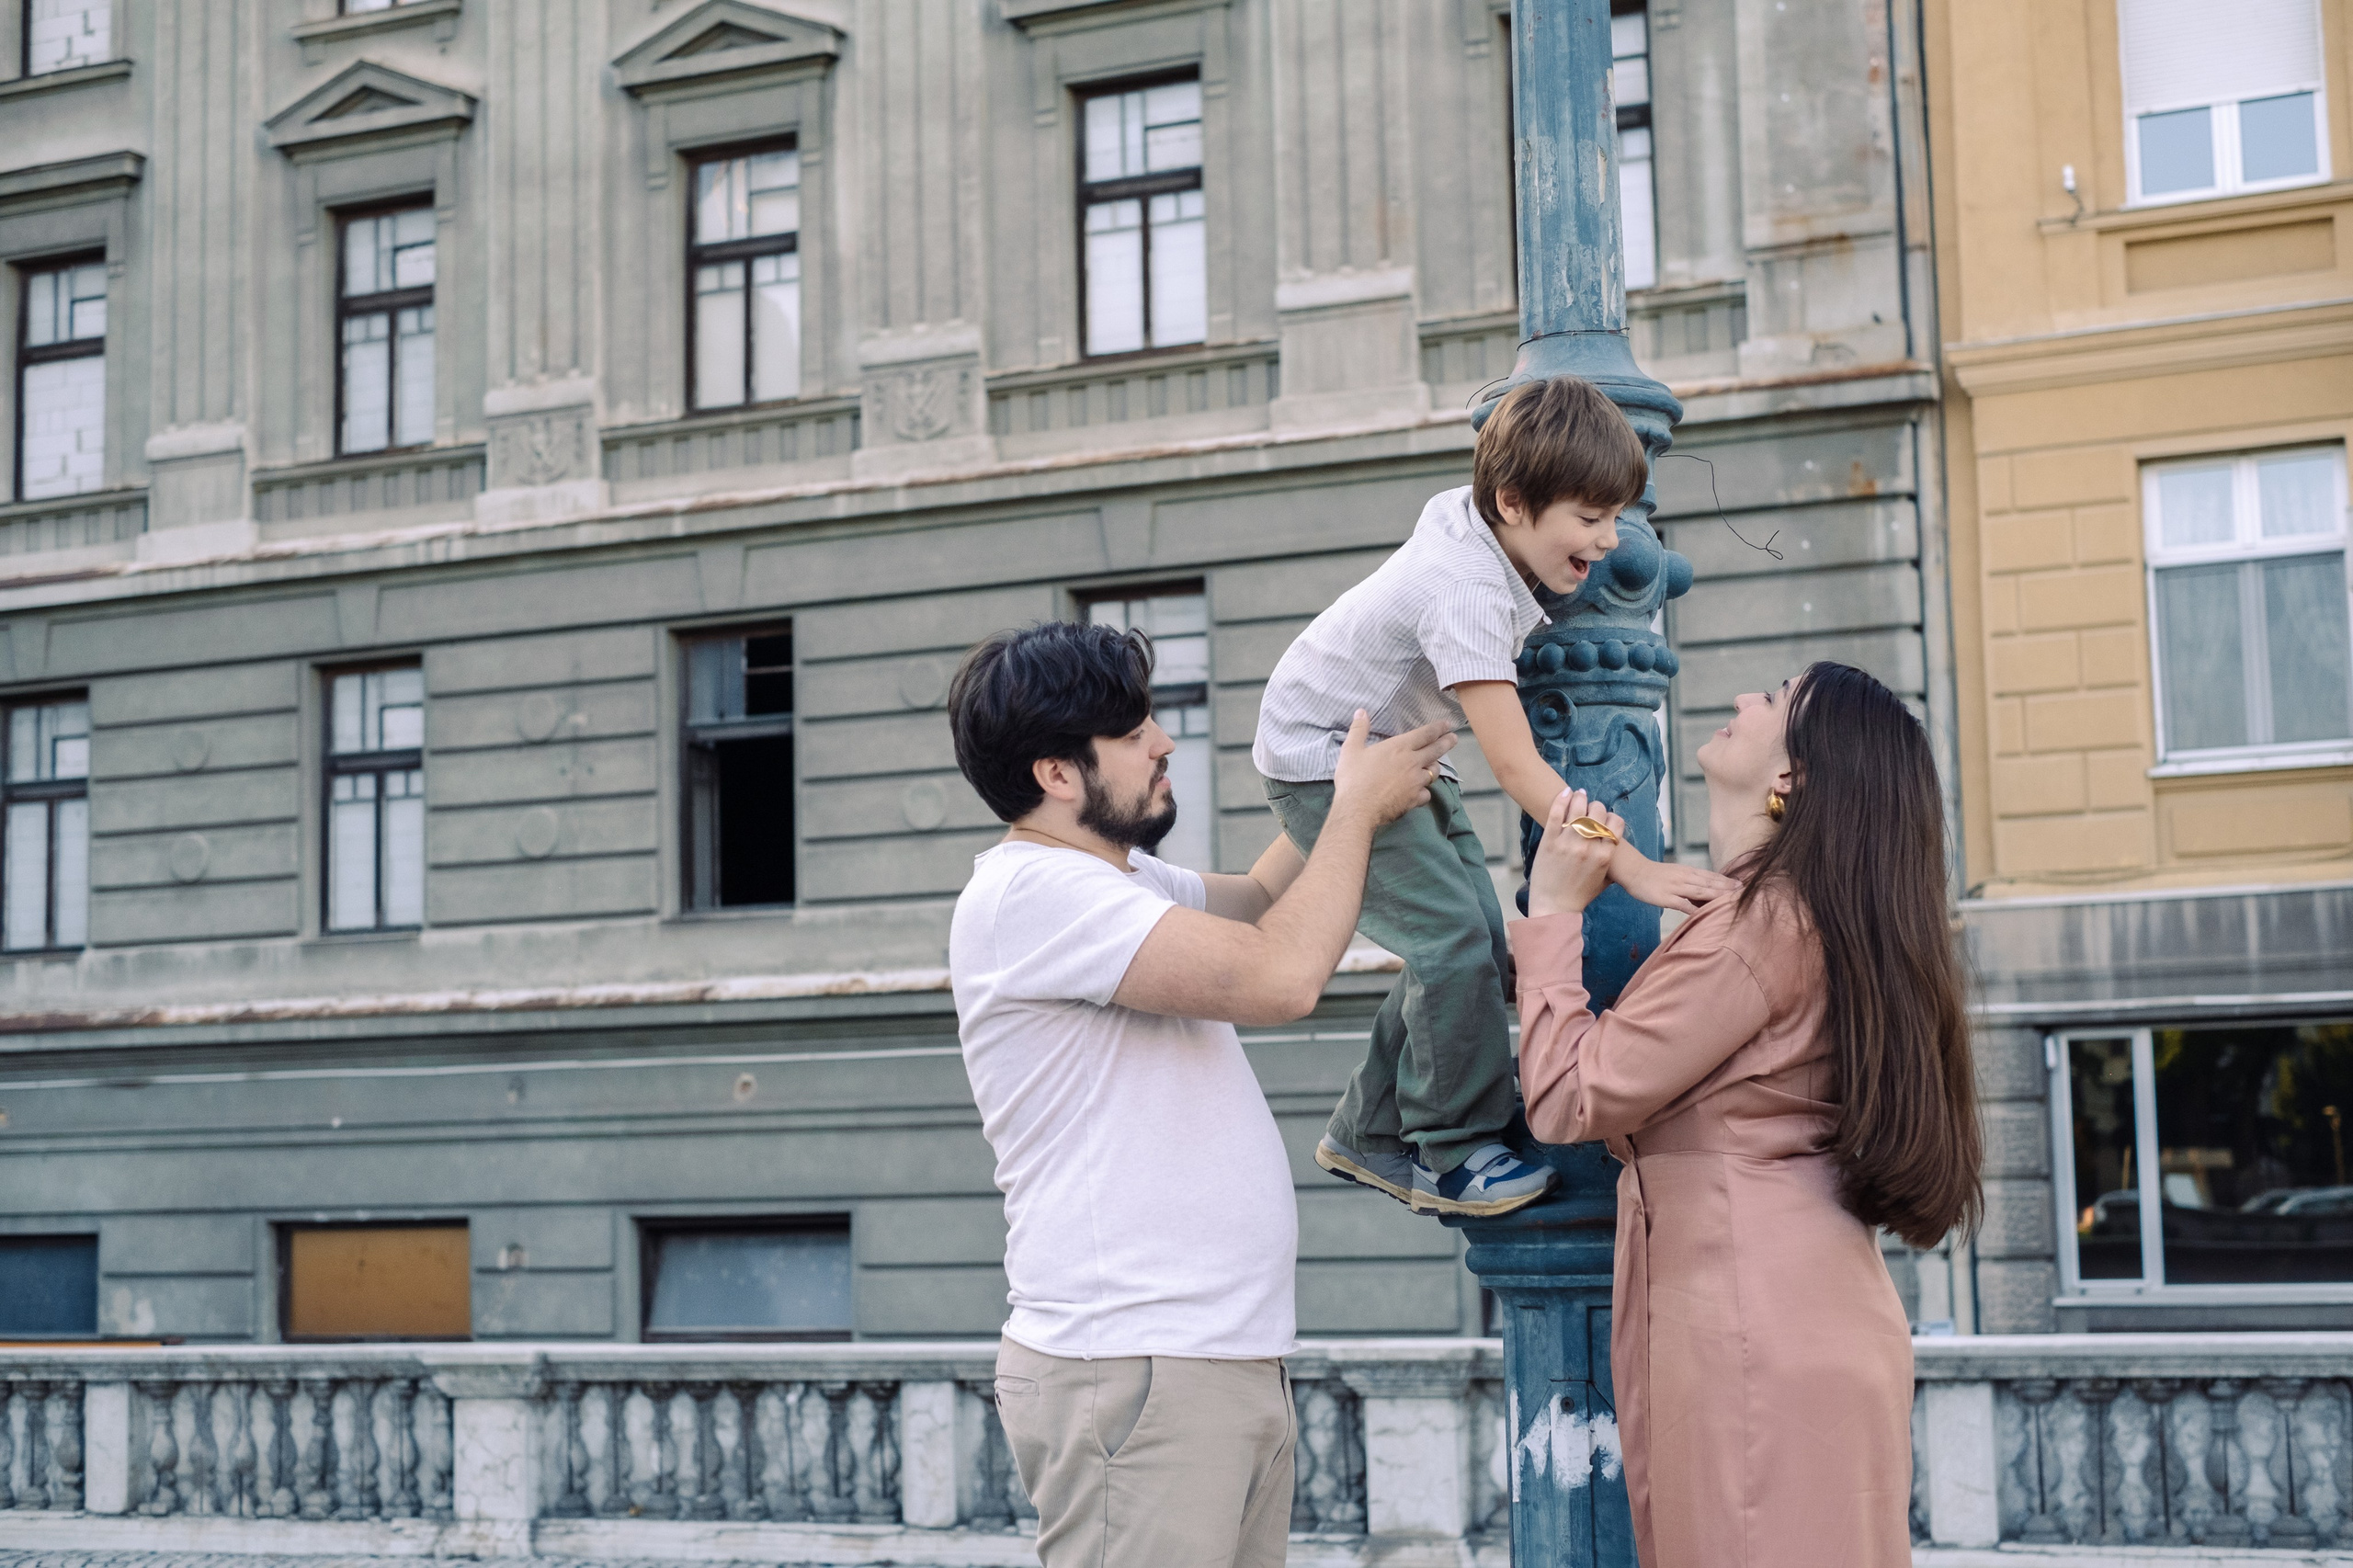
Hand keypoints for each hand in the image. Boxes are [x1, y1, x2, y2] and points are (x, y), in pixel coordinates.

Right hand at [1331, 711, 1454, 826]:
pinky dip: (1424, 792)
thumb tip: (1361, 712)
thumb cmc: (1353, 778)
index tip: (1448, 725)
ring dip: (1435, 767)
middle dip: (1447, 743)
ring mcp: (1416, 782)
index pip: (1425, 734)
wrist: (1358, 808)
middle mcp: (1412, 762)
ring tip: (1434, 765)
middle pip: (1436, 750)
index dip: (1438, 728)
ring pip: (1434, 772)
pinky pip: (1426, 794)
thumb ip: (1358, 730)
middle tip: (1454, 738)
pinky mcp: (1414, 799)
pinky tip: (1419, 792)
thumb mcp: (1351, 750)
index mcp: (1399, 747)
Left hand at [1527, 789, 1617, 915]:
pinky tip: (1565, 793)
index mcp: (1605, 856)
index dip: (1611, 816)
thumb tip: (1617, 846)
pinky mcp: (1550, 842)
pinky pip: (1557, 814)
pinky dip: (1561, 800)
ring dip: (1580, 798)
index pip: (1615, 823)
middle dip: (1596, 806)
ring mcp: (1568, 844)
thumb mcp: (1604, 880)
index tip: (1604, 818)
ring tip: (1578, 795)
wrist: (1554, 907)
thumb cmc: (1580, 895)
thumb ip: (1612, 862)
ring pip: (1578, 808)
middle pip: (1598, 812)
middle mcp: (1589, 848)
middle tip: (1589, 806)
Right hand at [1610, 842, 1739, 915]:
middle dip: (1727, 887)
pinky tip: (1706, 913)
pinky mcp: (1666, 898)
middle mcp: (1685, 877)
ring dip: (1716, 895)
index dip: (1726, 880)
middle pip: (1709, 883)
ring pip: (1700, 891)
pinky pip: (1684, 904)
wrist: (1634, 871)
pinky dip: (1695, 909)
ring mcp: (1676, 887)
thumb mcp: (1676, 873)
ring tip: (1731, 899)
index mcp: (1688, 871)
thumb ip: (1691, 880)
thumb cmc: (1655, 875)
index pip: (1711, 875)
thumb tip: (1706, 890)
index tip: (1742, 884)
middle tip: (1744, 891)